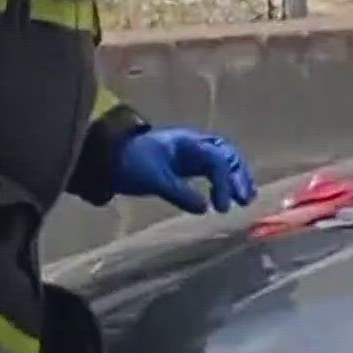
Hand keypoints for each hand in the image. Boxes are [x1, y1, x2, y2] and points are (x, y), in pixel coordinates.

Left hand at [112, 127, 256, 214]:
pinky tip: (226, 196)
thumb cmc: (129, 163)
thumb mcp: (153, 180)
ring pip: (223, 160)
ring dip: (236, 177)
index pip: (216, 161)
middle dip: (238, 176)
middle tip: (245, 199)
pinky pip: (212, 168)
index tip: (221, 208)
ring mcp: (190, 152)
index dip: (224, 184)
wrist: (106, 156)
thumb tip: (204, 208)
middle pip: (227, 155)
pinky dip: (222, 180)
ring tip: (246, 198)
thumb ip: (180, 193)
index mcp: (187, 144)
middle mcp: (193, 144)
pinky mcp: (185, 162)